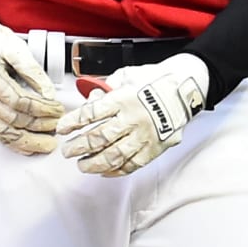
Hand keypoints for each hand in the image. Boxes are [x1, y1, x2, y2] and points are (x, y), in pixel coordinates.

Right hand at [0, 13, 63, 155]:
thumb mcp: (14, 48)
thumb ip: (33, 71)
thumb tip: (49, 92)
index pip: (26, 105)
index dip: (45, 110)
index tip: (58, 109)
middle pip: (18, 121)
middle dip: (42, 125)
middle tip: (57, 125)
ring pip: (8, 134)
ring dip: (30, 141)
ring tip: (47, 143)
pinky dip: (14, 144)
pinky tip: (27, 147)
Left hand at [56, 53, 207, 175]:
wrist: (185, 89)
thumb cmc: (154, 80)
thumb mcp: (127, 75)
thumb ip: (107, 87)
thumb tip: (91, 98)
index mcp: (122, 99)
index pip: (91, 113)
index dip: (73, 122)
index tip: (62, 128)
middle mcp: (132, 119)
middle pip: (99, 137)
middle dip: (79, 146)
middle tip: (67, 151)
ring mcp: (144, 136)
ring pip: (114, 155)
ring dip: (94, 162)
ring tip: (82, 165)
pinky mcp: (154, 148)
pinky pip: (132, 164)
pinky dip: (116, 170)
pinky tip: (104, 171)